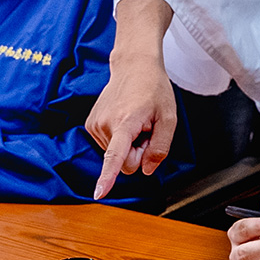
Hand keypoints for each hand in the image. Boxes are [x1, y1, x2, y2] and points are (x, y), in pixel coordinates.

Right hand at [86, 0, 179, 198]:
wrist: (133, 66)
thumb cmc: (154, 89)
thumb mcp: (169, 118)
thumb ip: (160, 147)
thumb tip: (147, 170)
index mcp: (125, 122)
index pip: (116, 156)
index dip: (108, 176)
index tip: (98, 193)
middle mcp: (105, 124)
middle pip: (125, 163)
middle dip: (139, 153)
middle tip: (147, 128)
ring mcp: (95, 125)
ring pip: (117, 156)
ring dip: (130, 143)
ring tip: (136, 120)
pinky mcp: (91, 125)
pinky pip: (110, 147)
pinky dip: (121, 139)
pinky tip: (126, 120)